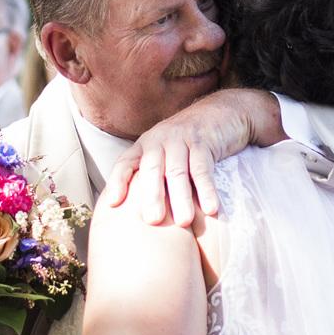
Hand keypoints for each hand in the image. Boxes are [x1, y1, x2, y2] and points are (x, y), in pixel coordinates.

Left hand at [104, 89, 282, 225]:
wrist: (221, 112)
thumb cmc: (187, 144)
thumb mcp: (165, 154)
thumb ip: (152, 176)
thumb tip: (139, 216)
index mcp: (145, 145)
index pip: (125, 163)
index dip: (117, 181)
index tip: (112, 203)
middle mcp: (159, 140)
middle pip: (152, 169)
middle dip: (152, 195)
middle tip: (152, 220)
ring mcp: (182, 140)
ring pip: (178, 171)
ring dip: (181, 198)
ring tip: (183, 222)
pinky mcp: (205, 142)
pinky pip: (204, 168)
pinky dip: (207, 189)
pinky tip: (211, 209)